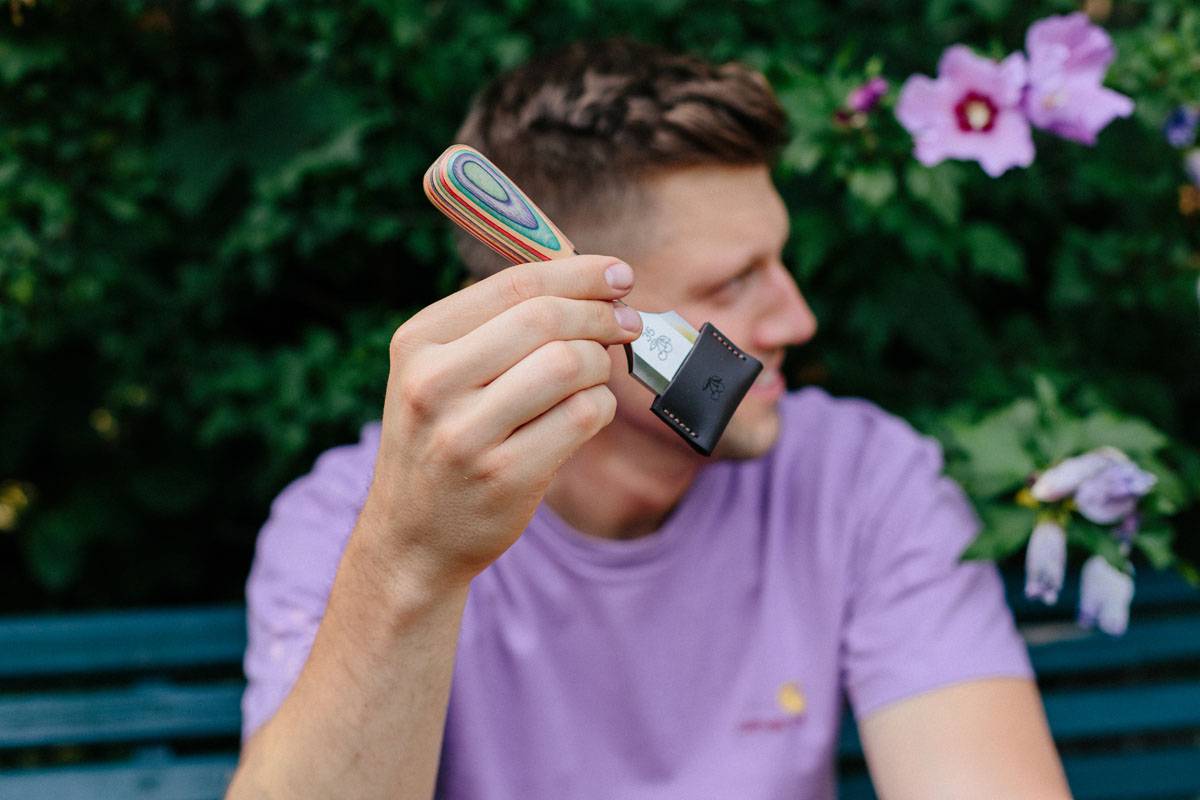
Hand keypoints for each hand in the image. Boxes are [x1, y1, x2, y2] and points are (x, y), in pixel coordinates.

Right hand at [362, 254, 641, 586]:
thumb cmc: (441, 441)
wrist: (412, 538)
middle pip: (546, 320)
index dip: (579, 274)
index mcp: (418, 342)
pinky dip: (601, 406)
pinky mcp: (505, 475)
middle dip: (601, 316)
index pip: (515, 286)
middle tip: (627, 324)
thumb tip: (591, 281)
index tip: (619, 275)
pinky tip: (589, 412)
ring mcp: (466, 433)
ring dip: (601, 364)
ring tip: (596, 376)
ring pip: (570, 364)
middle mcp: (432, 383)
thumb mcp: (438, 374)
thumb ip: (499, 325)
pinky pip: (582, 415)